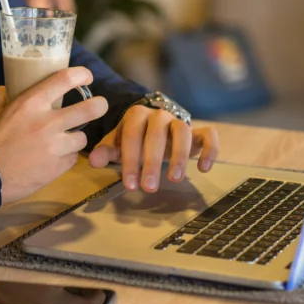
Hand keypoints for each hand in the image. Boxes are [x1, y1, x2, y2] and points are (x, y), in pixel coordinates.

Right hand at [0, 67, 108, 203]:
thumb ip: (2, 98)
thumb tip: (6, 88)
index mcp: (30, 103)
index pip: (65, 79)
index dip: (81, 75)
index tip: (86, 76)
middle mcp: (47, 122)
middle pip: (90, 109)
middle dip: (99, 106)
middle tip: (99, 106)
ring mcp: (55, 146)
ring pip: (82, 137)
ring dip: (75, 138)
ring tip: (64, 141)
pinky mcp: (57, 167)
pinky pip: (72, 158)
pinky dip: (66, 157)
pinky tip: (53, 159)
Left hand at [87, 105, 218, 192]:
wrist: (151, 128)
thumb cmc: (132, 140)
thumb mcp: (116, 145)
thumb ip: (105, 151)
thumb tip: (94, 161)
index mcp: (136, 115)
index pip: (131, 136)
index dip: (130, 161)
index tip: (130, 185)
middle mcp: (159, 114)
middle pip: (156, 135)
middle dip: (152, 163)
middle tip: (149, 188)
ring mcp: (179, 122)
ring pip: (183, 132)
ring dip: (180, 156)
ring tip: (174, 180)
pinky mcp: (198, 131)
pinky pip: (209, 135)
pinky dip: (210, 149)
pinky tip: (203, 168)